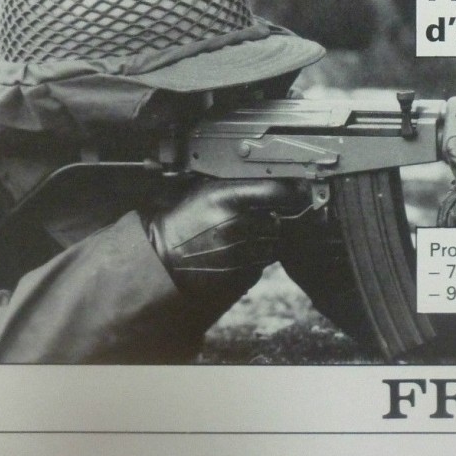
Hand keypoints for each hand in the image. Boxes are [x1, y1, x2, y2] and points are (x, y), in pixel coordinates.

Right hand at [146, 178, 306, 312]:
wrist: (162, 258)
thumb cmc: (183, 221)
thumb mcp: (205, 192)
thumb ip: (237, 186)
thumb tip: (270, 180)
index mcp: (228, 198)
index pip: (277, 191)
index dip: (289, 193)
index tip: (293, 194)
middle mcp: (237, 224)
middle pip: (277, 221)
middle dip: (270, 220)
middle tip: (254, 221)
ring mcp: (239, 252)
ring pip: (273, 245)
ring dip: (265, 241)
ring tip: (242, 239)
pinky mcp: (239, 274)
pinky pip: (262, 265)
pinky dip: (255, 260)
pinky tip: (236, 254)